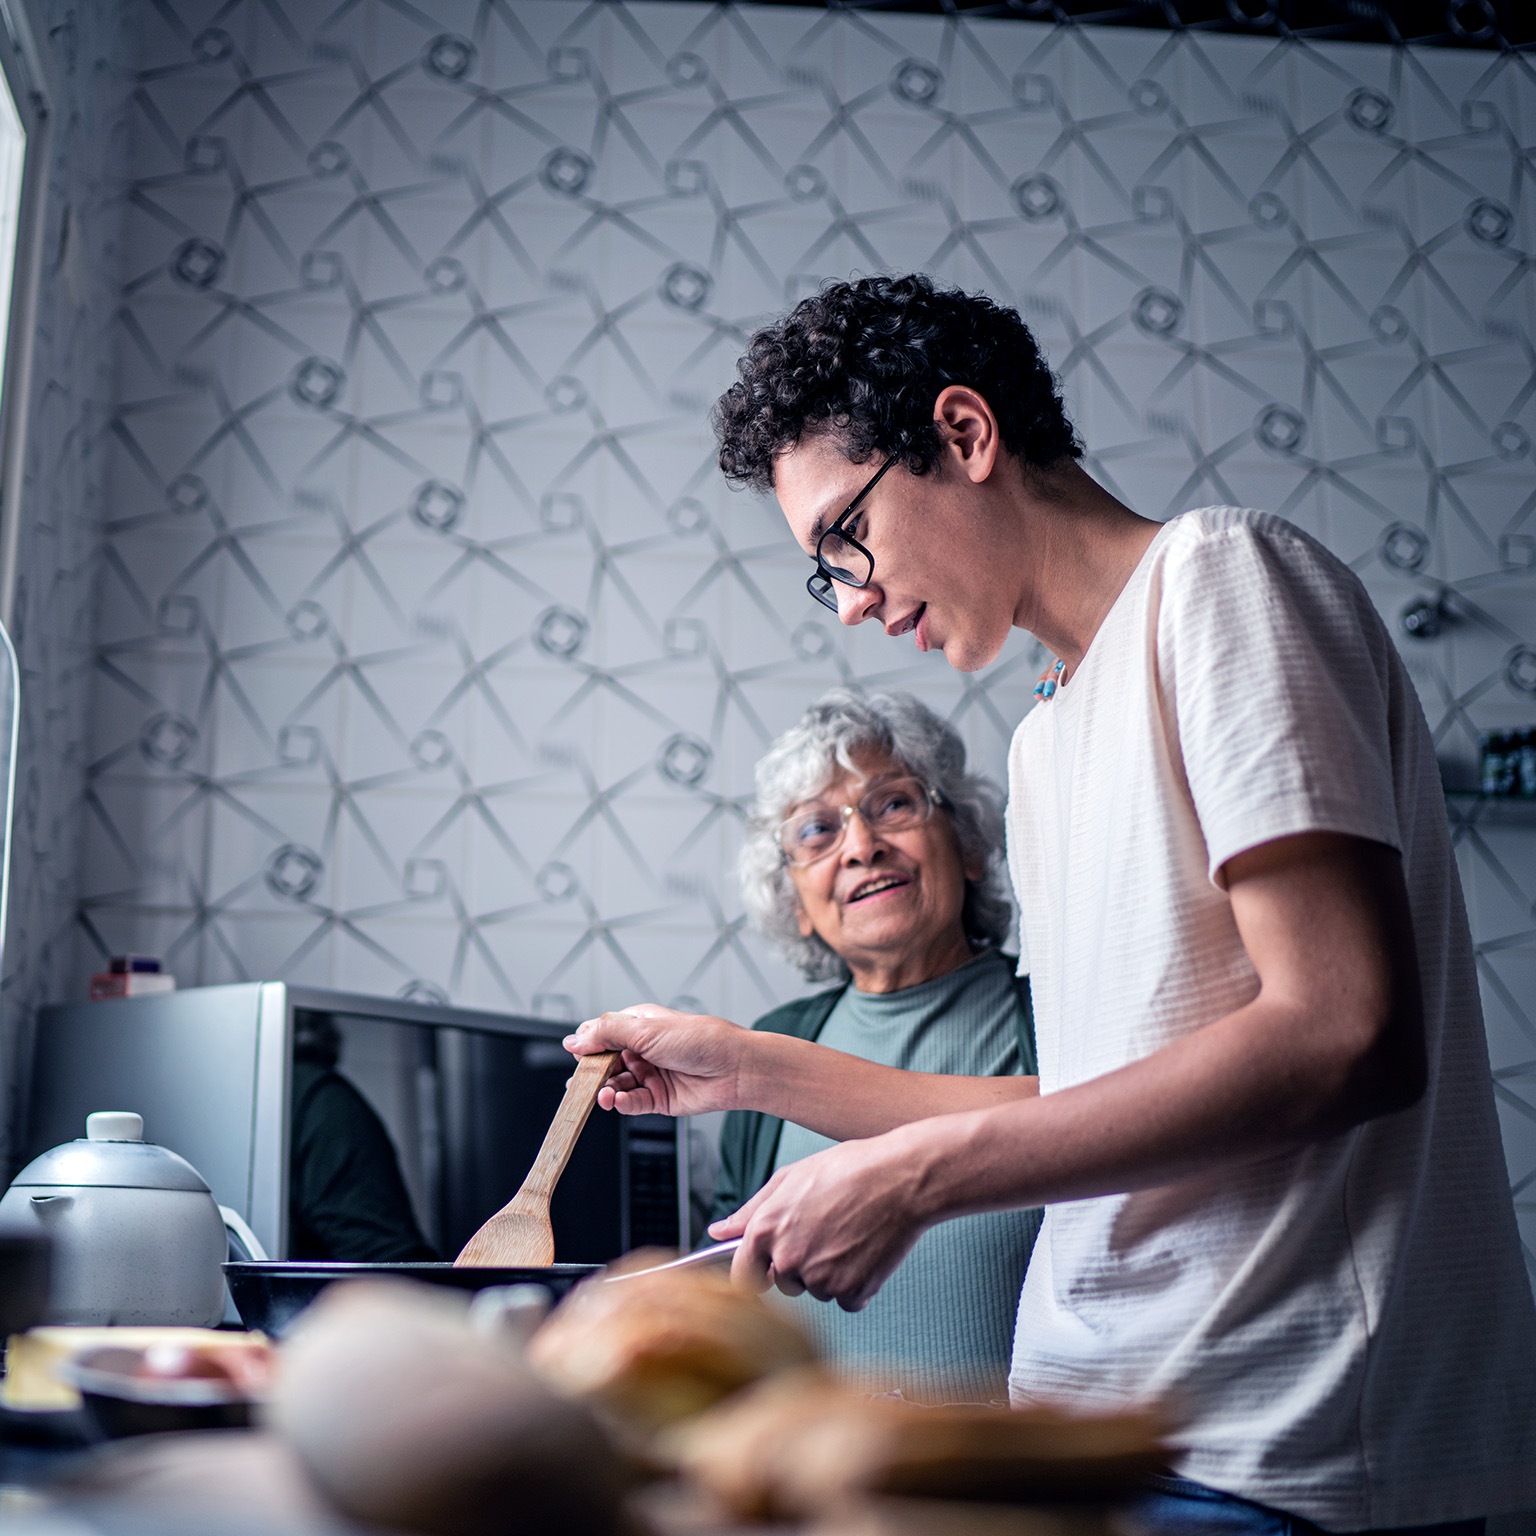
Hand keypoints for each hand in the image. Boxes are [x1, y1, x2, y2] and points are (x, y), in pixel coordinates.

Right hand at [564, 1004, 750, 1115]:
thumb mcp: (647, 1031)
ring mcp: (651, 1074)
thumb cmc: (700, 1040)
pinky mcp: (659, 1099)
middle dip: (592, 1073)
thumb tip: (574, 1039)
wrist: (736, 1069)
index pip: (602, 1034)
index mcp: (640, 1025)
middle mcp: (643, 1050)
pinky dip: (621, 1103)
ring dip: (605, 1090)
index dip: (587, 1045)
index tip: (576, 1055)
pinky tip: (617, 1101)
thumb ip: (607, 1035)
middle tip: (580, 1084)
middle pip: (605, 1063)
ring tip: (603, 1095)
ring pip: (616, 1085)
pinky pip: (632, 1103)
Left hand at [710, 1130, 931, 1310]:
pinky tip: (865, 1251)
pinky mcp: (851, 1292)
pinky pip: (847, 1301)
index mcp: (766, 1230)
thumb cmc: (849, 1170)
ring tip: (849, 1234)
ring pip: (817, 1292)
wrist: (901, 1178)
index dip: (757, 1272)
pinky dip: (856, 1284)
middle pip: (784, 1285)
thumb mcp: (791, 1178)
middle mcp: (788, 1259)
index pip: (743, 1278)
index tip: (769, 1270)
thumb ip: (750, 1210)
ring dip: (830, 1274)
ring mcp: (820, 1279)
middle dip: (800, 1266)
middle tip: (826, 1232)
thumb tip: (719, 1232)